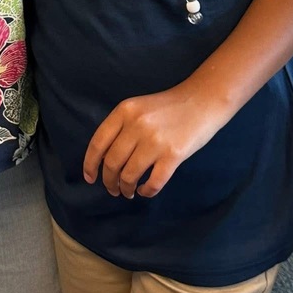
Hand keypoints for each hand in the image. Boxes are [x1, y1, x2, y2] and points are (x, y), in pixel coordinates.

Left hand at [83, 88, 227, 198]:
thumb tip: (105, 158)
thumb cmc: (168, 106)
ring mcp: (155, 141)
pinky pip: (153, 182)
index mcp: (125, 111)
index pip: (98, 142)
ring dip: (125, 189)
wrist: (202, 100)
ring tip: (128, 192)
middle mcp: (137, 125)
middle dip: (109, 181)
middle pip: (112, 162)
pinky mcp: (173, 155)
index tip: (90, 178)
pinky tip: (145, 191)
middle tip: (112, 189)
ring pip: (129, 175)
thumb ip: (122, 126)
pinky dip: (146, 191)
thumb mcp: (139, 107)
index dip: (90, 164)